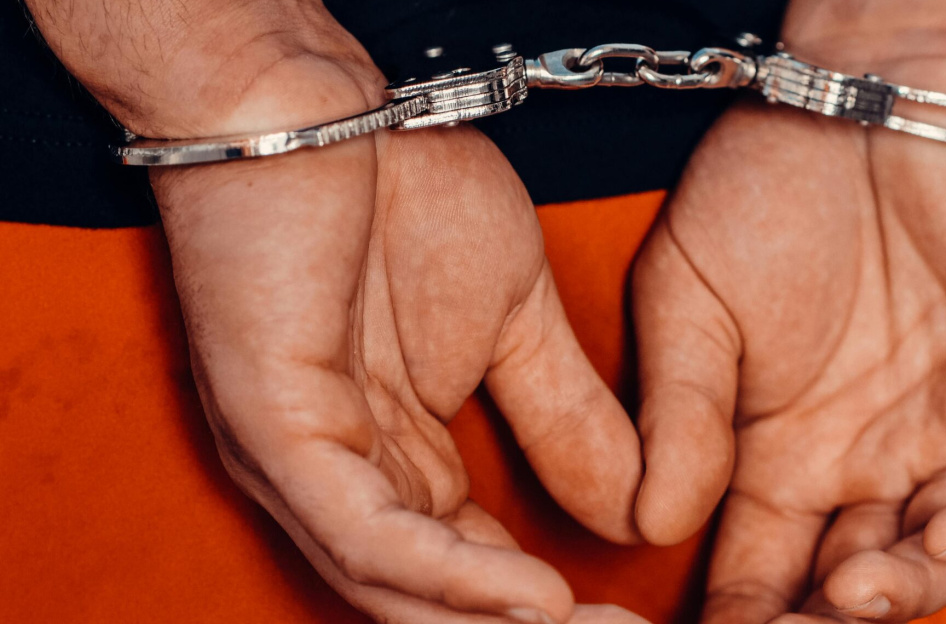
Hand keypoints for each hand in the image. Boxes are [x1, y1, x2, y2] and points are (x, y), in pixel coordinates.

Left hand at [150, 56, 644, 622]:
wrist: (322, 107)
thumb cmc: (406, 199)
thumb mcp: (516, 324)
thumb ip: (564, 418)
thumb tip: (633, 504)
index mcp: (397, 459)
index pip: (472, 566)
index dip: (549, 606)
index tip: (631, 616)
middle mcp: (344, 479)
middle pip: (435, 598)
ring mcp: (301, 462)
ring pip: (395, 587)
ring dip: (494, 621)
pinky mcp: (275, 431)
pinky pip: (363, 533)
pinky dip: (449, 574)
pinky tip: (530, 597)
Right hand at [630, 7, 945, 621]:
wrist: (859, 94)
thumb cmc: (764, 188)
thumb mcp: (686, 302)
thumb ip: (680, 413)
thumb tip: (648, 523)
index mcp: (776, 447)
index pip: (757, 563)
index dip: (744, 614)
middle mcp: (862, 453)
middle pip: (850, 579)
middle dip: (826, 619)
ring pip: (942, 550)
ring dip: (909, 589)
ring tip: (862, 592)